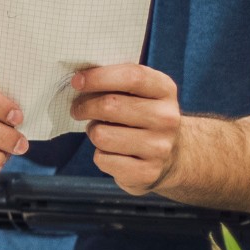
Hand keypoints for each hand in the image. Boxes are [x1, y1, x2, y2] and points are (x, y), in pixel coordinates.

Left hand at [71, 64, 181, 194]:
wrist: (172, 156)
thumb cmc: (142, 116)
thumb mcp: (140, 92)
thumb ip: (116, 81)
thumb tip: (79, 80)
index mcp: (165, 90)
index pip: (132, 76)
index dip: (99, 77)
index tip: (77, 81)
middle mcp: (166, 118)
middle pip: (110, 106)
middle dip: (84, 106)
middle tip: (77, 109)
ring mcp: (159, 147)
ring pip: (101, 135)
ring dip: (93, 132)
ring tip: (100, 131)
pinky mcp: (146, 172)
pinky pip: (103, 159)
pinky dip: (100, 155)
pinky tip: (112, 152)